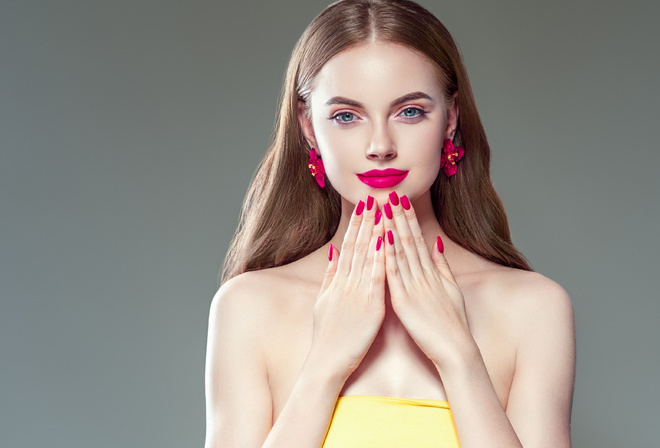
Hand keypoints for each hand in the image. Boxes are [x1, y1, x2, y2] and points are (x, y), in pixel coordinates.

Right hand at [308, 196, 385, 380]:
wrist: (325, 362)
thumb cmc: (326, 335)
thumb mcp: (323, 301)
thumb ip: (329, 276)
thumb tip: (333, 253)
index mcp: (338, 281)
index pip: (349, 246)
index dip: (357, 225)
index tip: (364, 205)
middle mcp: (347, 282)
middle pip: (358, 246)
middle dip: (367, 221)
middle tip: (375, 198)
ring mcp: (357, 293)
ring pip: (368, 257)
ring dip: (376, 232)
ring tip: (383, 211)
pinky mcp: (370, 307)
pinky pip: (377, 279)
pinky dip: (381, 260)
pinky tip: (386, 243)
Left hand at [382, 191, 472, 366]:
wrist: (456, 350)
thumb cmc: (453, 324)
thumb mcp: (451, 290)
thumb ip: (442, 266)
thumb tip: (437, 243)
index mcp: (431, 272)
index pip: (418, 239)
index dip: (408, 218)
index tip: (401, 200)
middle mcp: (423, 275)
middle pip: (409, 239)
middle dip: (398, 216)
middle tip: (390, 194)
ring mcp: (414, 287)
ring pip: (400, 252)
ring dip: (391, 228)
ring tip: (383, 208)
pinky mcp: (404, 302)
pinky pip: (393, 274)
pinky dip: (387, 256)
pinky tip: (381, 239)